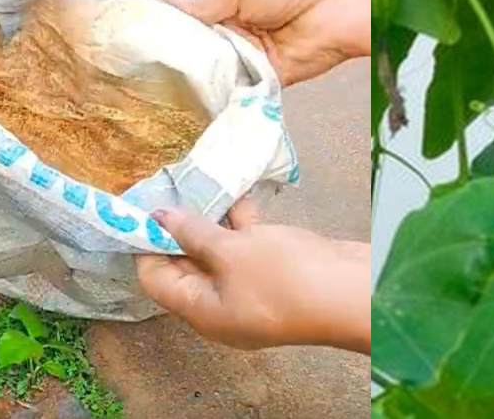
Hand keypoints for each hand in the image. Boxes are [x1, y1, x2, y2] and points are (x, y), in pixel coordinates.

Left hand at [134, 199, 370, 352]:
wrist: (351, 291)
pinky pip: (248, 244)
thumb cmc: (285, 278)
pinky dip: (242, 221)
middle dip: (176, 227)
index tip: (142, 207)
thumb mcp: (232, 252)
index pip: (156, 278)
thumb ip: (194, 233)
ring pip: (219, 250)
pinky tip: (238, 190)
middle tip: (168, 186)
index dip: (146, 244)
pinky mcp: (275, 269)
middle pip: (186, 264)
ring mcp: (250, 286)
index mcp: (201, 310)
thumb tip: (159, 218)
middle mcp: (221, 302)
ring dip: (210, 219)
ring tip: (196, 182)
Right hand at [164, 0, 370, 86]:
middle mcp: (242, 36)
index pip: (196, 26)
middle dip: (185, 60)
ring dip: (205, 77)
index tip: (144, 44)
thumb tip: (169, 4)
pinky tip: (203, 97)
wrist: (344, 5)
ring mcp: (256, 61)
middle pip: (205, 53)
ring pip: (221, 74)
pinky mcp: (271, 82)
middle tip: (151, 69)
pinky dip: (227, 92)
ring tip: (171, 83)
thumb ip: (207, 5)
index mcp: (233, 8)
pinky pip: (244, 90)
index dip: (174, 34)